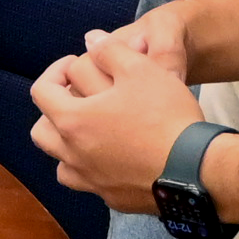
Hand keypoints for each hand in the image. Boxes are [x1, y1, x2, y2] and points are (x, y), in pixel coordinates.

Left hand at [27, 19, 204, 211]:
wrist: (196, 170)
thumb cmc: (166, 116)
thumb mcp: (141, 70)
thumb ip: (110, 51)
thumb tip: (91, 40)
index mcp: (72, 121)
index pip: (41, 91)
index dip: (56, 71)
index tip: (76, 65)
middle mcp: (72, 154)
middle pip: (42, 130)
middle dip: (55, 110)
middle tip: (80, 99)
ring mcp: (90, 181)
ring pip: (60, 161)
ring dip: (68, 144)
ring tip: (93, 130)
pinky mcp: (112, 199)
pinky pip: (89, 182)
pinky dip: (92, 168)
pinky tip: (113, 157)